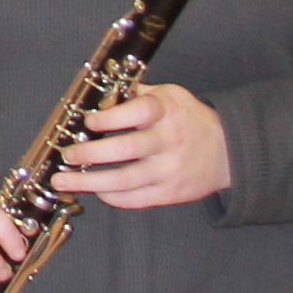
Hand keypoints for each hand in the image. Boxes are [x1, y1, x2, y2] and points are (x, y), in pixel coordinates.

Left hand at [57, 81, 230, 209]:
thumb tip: (100, 93)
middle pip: (126, 150)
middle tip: (67, 155)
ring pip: (125, 180)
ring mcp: (170, 170)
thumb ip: (137, 94)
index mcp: (167, 112)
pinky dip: (111, 197)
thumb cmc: (189, 118)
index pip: (138, 112)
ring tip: (64, 180)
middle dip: (90, 154)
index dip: (110, 117)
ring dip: (90, 182)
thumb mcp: (170, 95)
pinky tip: (95, 191)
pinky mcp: (170, 193)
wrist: (228, 151)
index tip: (88, 121)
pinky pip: (135, 199)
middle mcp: (169, 141)